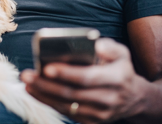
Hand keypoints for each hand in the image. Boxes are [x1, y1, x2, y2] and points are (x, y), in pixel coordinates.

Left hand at [21, 38, 144, 123]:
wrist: (134, 98)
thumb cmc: (120, 69)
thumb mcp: (122, 53)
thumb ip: (110, 47)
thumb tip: (96, 45)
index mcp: (116, 79)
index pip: (87, 78)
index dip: (66, 74)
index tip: (47, 67)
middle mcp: (109, 99)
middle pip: (72, 94)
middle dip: (46, 84)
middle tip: (27, 75)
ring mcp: (100, 114)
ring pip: (66, 106)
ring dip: (43, 94)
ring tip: (26, 82)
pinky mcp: (92, 121)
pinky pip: (67, 113)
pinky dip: (48, 102)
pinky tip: (35, 91)